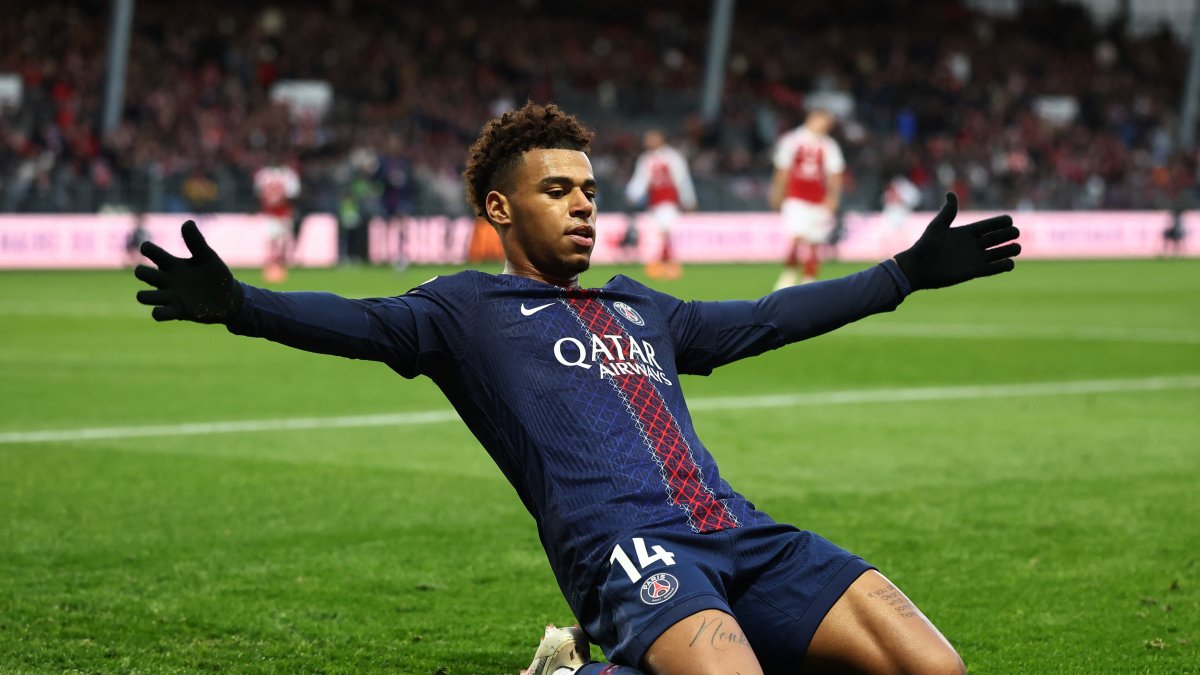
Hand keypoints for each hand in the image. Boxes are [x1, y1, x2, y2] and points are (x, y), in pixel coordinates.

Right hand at [134, 220, 243, 322]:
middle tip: (158, 275)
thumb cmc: (215, 275)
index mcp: (172, 264)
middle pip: (141, 274)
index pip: (151, 252)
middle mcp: (167, 280)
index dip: (147, 248)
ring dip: (145, 296)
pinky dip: (159, 313)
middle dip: (142, 272)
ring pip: (143, 296)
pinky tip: (170, 309)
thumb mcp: (207, 256)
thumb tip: (188, 222)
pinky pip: (159, 314)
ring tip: (163, 293)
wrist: (229, 298)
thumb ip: (196, 242)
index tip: (150, 249)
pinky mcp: (178, 311)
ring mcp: (171, 296)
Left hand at [894, 193, 1019, 289]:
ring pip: (997, 253)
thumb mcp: (937, 226)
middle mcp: (972, 245)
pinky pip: (992, 268)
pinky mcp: (973, 272)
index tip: (1009, 220)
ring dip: (1009, 250)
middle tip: (1014, 233)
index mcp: (966, 232)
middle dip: (1008, 235)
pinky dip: (1002, 266)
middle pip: (997, 238)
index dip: (1000, 222)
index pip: (989, 225)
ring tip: (1016, 248)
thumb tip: (951, 193)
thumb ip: (948, 211)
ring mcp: (974, 259)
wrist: (917, 268)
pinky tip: (1010, 263)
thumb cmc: (925, 246)